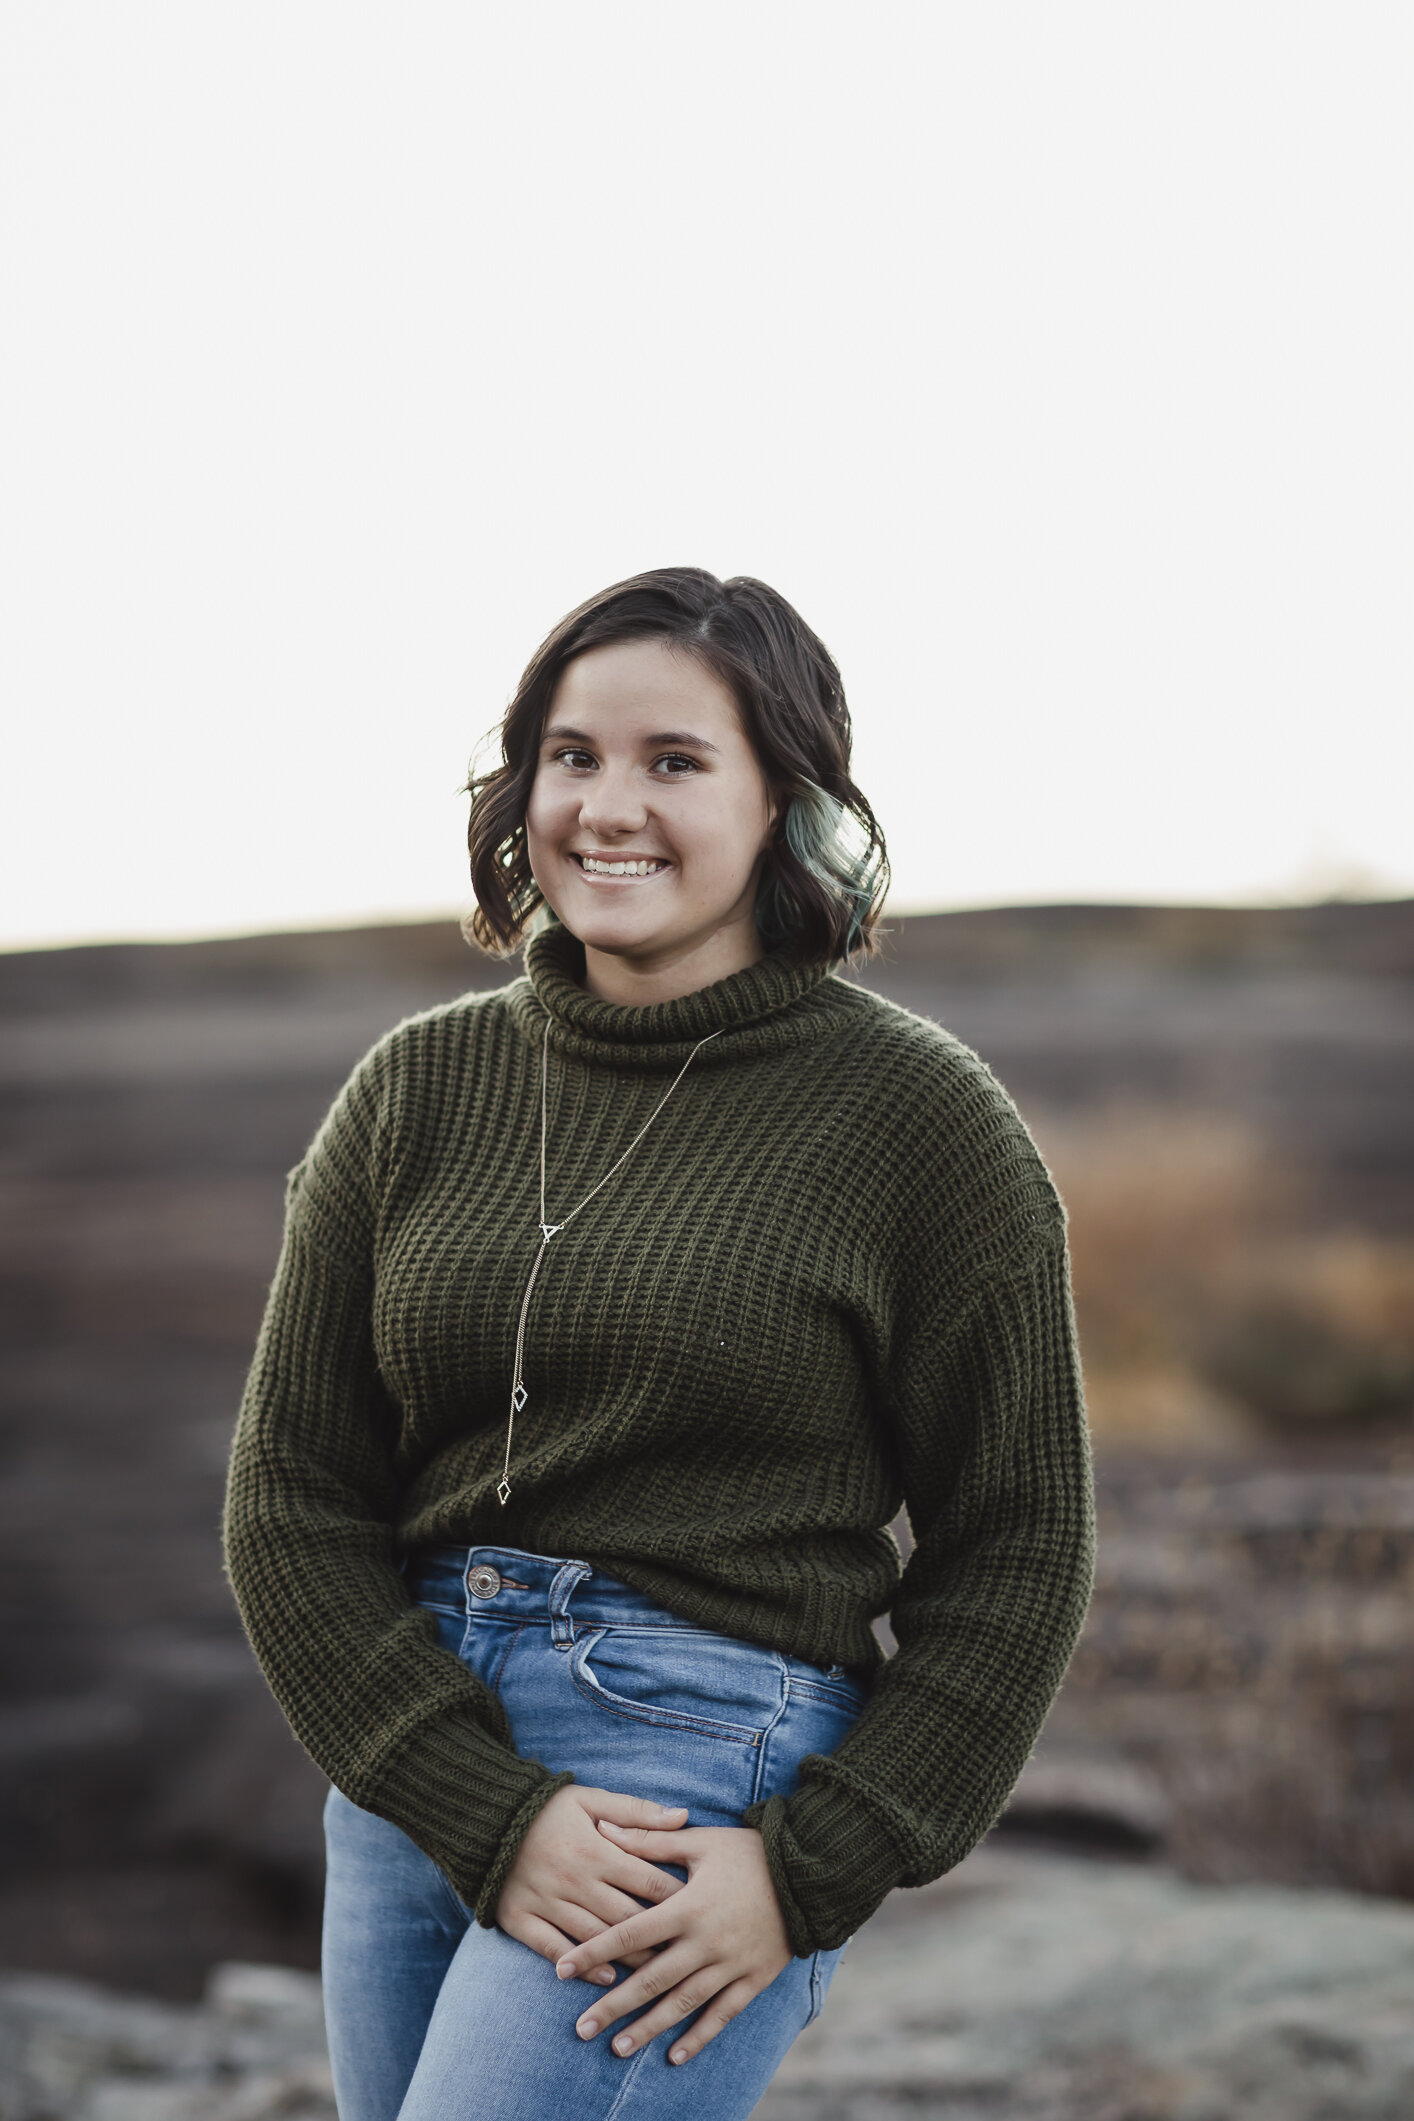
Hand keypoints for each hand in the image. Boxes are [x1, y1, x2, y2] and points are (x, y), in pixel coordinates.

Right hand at [496, 1787, 687, 1978]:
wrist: (484, 1817)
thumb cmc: (546, 1808)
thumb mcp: (590, 1798)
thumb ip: (636, 1811)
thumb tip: (683, 1815)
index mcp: (595, 1849)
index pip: (646, 1878)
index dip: (676, 1897)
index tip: (704, 1911)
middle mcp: (573, 1880)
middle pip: (626, 1916)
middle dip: (660, 1937)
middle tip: (690, 1954)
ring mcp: (546, 1902)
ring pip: (595, 1937)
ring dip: (627, 1957)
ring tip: (657, 1974)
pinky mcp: (520, 1918)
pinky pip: (553, 1948)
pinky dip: (580, 1964)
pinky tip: (605, 1977)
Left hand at [554, 1820, 791, 2063]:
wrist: (808, 1873)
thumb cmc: (749, 1852)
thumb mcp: (700, 1841)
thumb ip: (650, 1842)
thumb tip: (604, 1831)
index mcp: (687, 1906)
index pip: (630, 1933)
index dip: (594, 1951)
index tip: (561, 1969)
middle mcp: (705, 1942)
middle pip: (650, 1979)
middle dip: (613, 2006)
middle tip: (580, 2029)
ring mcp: (730, 1964)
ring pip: (681, 2004)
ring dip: (648, 2028)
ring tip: (617, 2048)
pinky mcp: (753, 1979)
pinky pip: (722, 2015)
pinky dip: (698, 2037)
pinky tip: (674, 2056)